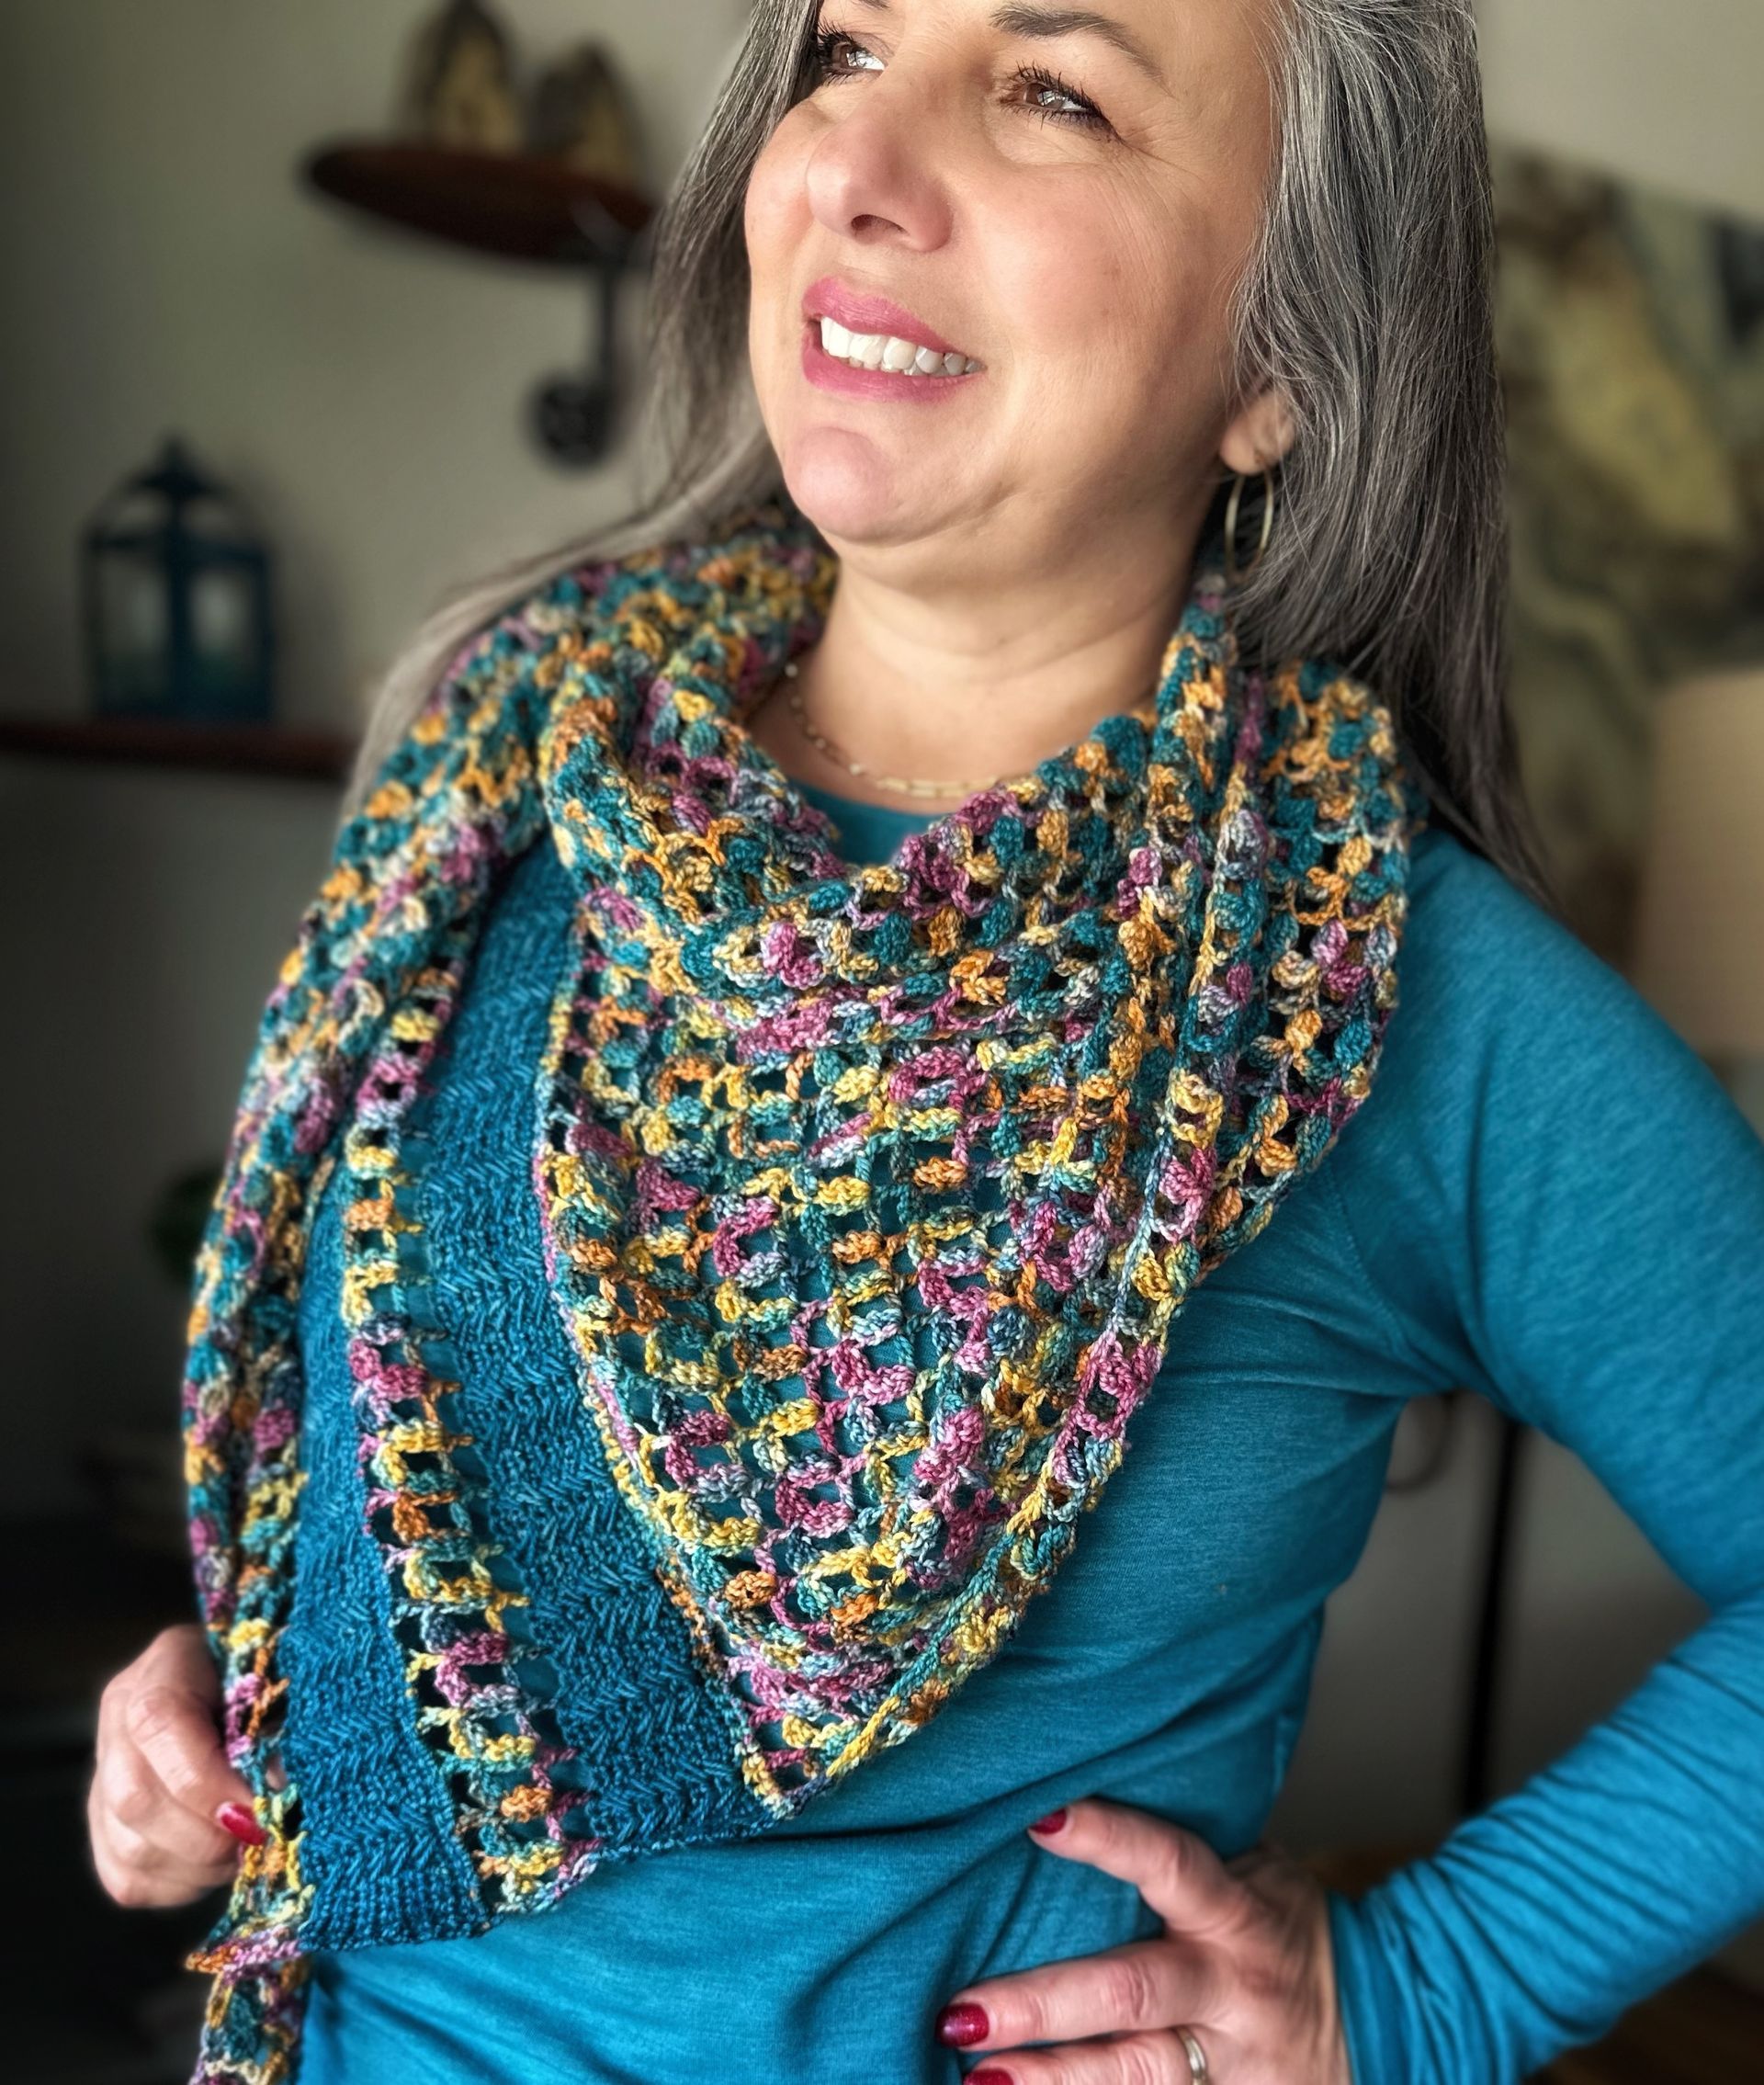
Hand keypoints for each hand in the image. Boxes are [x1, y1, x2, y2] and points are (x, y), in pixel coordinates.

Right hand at [87, 1621, 262, 1908]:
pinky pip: (130, 1880)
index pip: (158, 1722)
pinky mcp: (107, 1830)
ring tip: (249, 1847)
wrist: (257, 1691)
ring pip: (131, 1848)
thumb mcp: (285, 1681)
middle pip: (135, 1797)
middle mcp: (120, 1717)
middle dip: (209, 1834)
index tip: (262, 1804)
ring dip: (202, 1864)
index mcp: (167, 1664)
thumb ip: (280, 1726)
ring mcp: (105, 1774)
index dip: (207, 1778)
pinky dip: (183, 1885)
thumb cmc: (281, 1679)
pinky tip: (220, 1862)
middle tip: (263, 1835)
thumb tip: (277, 1789)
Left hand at [933, 1798, 1350, 2083]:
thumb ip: (1182, 1850)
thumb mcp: (1255, 1873)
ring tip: (978, 2081)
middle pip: (1132, 1994)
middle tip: (962, 2012)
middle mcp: (1230, 1988)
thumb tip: (1075, 1789)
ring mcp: (1230, 2061)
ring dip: (1054, 2081)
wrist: (1387, 2019)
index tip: (1038, 1819)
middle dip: (1044, 2006)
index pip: (1170, 1864)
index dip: (1108, 1840)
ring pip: (1138, 2076)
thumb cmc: (1285, 1928)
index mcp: (1237, 1912)